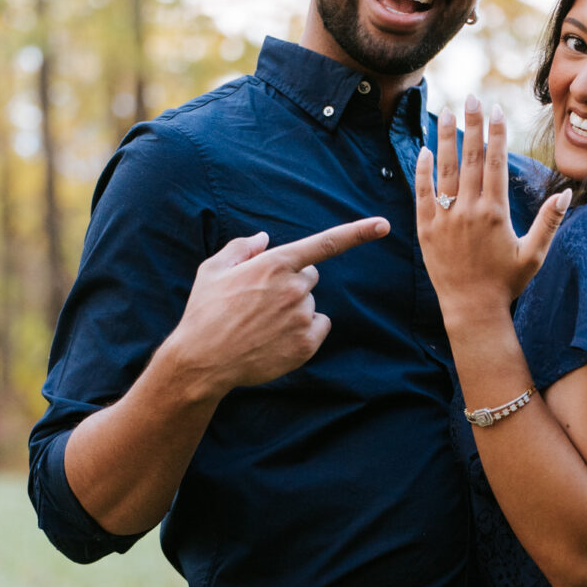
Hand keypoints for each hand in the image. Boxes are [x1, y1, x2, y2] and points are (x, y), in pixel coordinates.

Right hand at [165, 217, 389, 398]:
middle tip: (262, 301)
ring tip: (262, 325)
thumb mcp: (212, 270)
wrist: (203, 361)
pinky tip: (276, 339)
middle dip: (293, 284)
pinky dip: (304, 332)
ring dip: (294, 310)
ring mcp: (303, 317)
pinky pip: (319, 327)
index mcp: (275, 263)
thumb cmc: (204, 312)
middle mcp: (295, 287)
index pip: (325, 243)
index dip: (358, 233)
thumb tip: (265, 238)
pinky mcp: (307, 343)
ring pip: (311, 305)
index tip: (383, 225)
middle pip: (311, 277)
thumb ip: (242, 248)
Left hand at [416, 95, 570, 319]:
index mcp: (495, 212)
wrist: (472, 310)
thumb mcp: (535, 254)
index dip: (496, 134)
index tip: (496, 110)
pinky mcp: (426, 230)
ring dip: (444, 139)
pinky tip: (424, 150)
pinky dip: (423, 171)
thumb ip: (550, 221)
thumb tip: (567, 192)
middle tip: (471, 97)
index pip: (496, 163)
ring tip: (444, 113)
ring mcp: (445, 219)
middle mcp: (468, 210)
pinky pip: (422, 194)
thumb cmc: (507, 283)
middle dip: (472, 125)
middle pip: (470, 158)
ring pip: (444, 170)